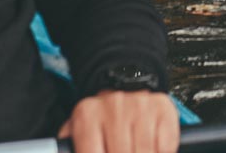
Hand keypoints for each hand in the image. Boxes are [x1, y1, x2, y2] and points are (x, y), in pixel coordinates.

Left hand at [60, 89, 178, 152]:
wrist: (125, 81)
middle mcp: (113, 106)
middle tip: (120, 151)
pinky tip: (151, 146)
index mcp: (87, 115)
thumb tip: (61, 152)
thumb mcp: (77, 130)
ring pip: (144, 152)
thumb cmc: (101, 117)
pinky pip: (165, 146)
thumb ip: (69, 146)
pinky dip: (161, 151)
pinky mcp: (162, 108)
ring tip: (133, 148)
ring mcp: (140, 106)